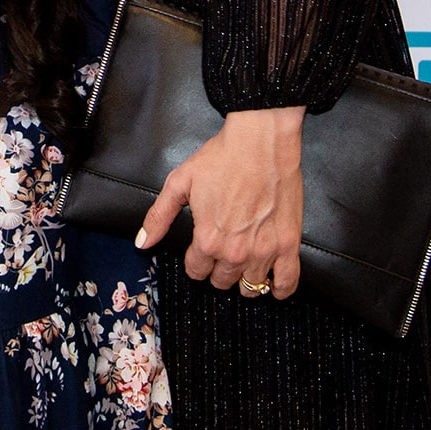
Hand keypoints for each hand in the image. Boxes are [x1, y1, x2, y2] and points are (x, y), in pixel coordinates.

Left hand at [137, 106, 303, 296]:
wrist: (261, 141)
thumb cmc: (222, 157)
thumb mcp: (180, 182)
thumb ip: (159, 216)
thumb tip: (142, 243)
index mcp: (208, 239)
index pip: (196, 271)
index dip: (195, 262)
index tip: (200, 251)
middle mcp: (235, 252)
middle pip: (222, 281)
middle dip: (217, 270)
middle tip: (221, 252)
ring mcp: (264, 251)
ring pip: (251, 287)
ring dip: (244, 278)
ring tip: (243, 263)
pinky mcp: (288, 244)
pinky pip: (287, 283)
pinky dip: (279, 288)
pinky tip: (273, 284)